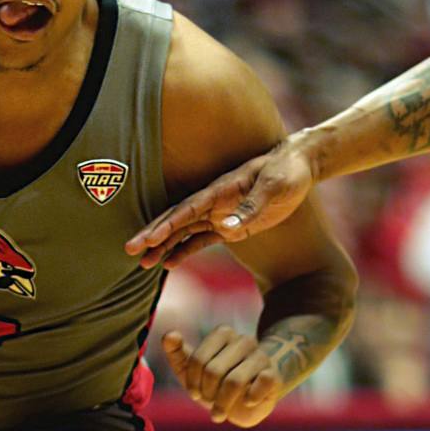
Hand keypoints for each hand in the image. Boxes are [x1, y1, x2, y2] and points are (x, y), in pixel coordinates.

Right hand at [127, 136, 315, 267]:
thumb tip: (226, 228)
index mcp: (220, 190)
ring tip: (142, 264)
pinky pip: (201, 240)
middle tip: (130, 250)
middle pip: (177, 220)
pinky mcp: (229, 226)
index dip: (168, 224)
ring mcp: (218, 214)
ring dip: (163, 246)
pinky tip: (168, 263)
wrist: (299, 166)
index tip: (149, 239)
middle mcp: (213, 202)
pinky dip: (184, 251)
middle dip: (153, 235)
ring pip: (184, 232)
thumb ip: (250, 209)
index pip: (188, 209)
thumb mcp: (274, 188)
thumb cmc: (286, 172)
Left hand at [164, 327, 285, 426]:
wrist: (248, 399)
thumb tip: (169, 335)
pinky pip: (263, 383)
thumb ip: (177, 352)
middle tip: (208, 402)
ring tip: (219, 413)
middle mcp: (244, 341)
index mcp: (223, 334)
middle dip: (206, 393)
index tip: (194, 393)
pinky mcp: (274, 375)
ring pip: (235, 381)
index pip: (198, 359)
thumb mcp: (191, 369)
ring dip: (222, 403)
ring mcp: (261, 357)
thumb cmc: (216, 382)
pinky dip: (250, 398)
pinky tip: (246, 402)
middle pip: (214, 371)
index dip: (192, 382)